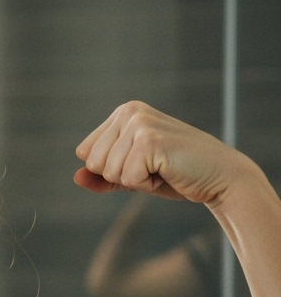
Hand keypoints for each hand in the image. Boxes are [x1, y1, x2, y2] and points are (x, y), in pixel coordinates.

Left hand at [74, 101, 251, 205]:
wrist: (221, 177)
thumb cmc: (176, 174)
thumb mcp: (132, 175)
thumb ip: (102, 177)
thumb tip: (75, 177)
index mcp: (123, 113)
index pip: (85, 153)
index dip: (112, 168)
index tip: (142, 163)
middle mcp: (129, 112)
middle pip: (93, 163)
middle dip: (121, 175)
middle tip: (155, 167)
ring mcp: (140, 124)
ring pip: (108, 171)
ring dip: (135, 180)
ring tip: (162, 168)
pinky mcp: (150, 141)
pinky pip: (126, 179)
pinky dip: (146, 184)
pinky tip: (168, 171)